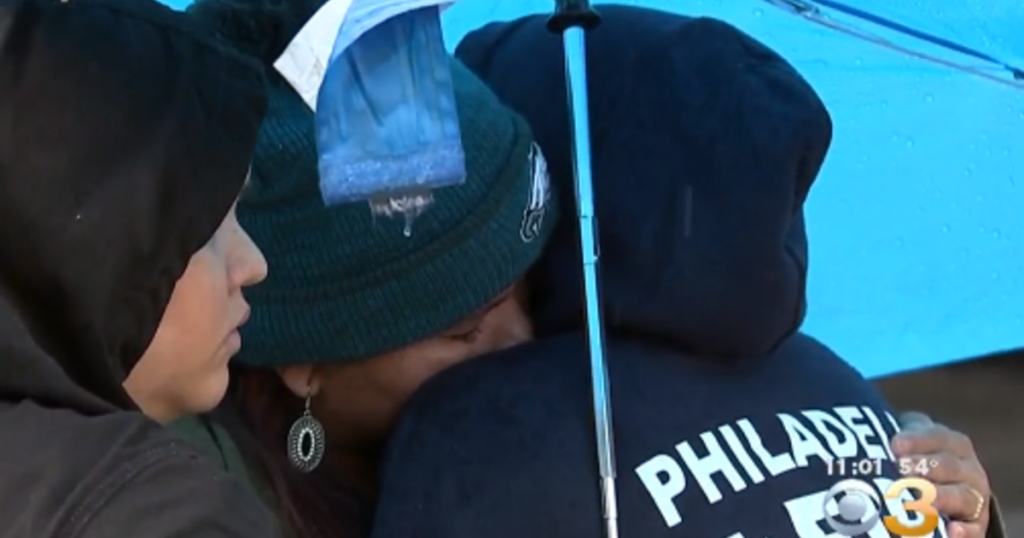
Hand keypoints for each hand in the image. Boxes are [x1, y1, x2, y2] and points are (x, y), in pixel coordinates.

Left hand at [892, 412, 990, 537]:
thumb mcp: (909, 448)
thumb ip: (896, 444)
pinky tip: (952, 531)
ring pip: (962, 495)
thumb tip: (867, 442)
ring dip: (942, 497)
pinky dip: (965, 531)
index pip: (937, 437)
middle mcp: (967, 468)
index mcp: (951, 443)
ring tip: (924, 500)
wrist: (944, 489)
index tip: (894, 445)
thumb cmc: (915, 462)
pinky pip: (974, 528)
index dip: (917, 440)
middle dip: (924, 467)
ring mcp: (974, 496)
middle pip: (948, 465)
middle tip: (901, 470)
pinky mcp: (976, 524)